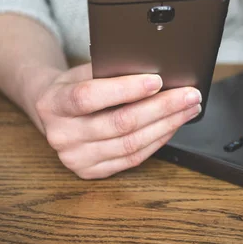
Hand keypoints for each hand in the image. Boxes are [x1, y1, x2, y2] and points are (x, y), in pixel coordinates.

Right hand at [33, 64, 201, 178]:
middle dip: (161, 107)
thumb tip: (157, 72)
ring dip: (167, 125)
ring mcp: (75, 158)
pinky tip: (173, 125)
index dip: (125, 89)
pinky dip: (158, 140)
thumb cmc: (75, 86)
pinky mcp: (91, 171)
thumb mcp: (83, 71)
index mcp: (53, 104)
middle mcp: (61, 135)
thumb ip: (111, 72)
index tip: (157, 80)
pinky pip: (133, 159)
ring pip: (130, 144)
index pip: (89, 96)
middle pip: (118, 124)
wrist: (53, 112)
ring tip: (188, 108)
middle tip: (189, 95)